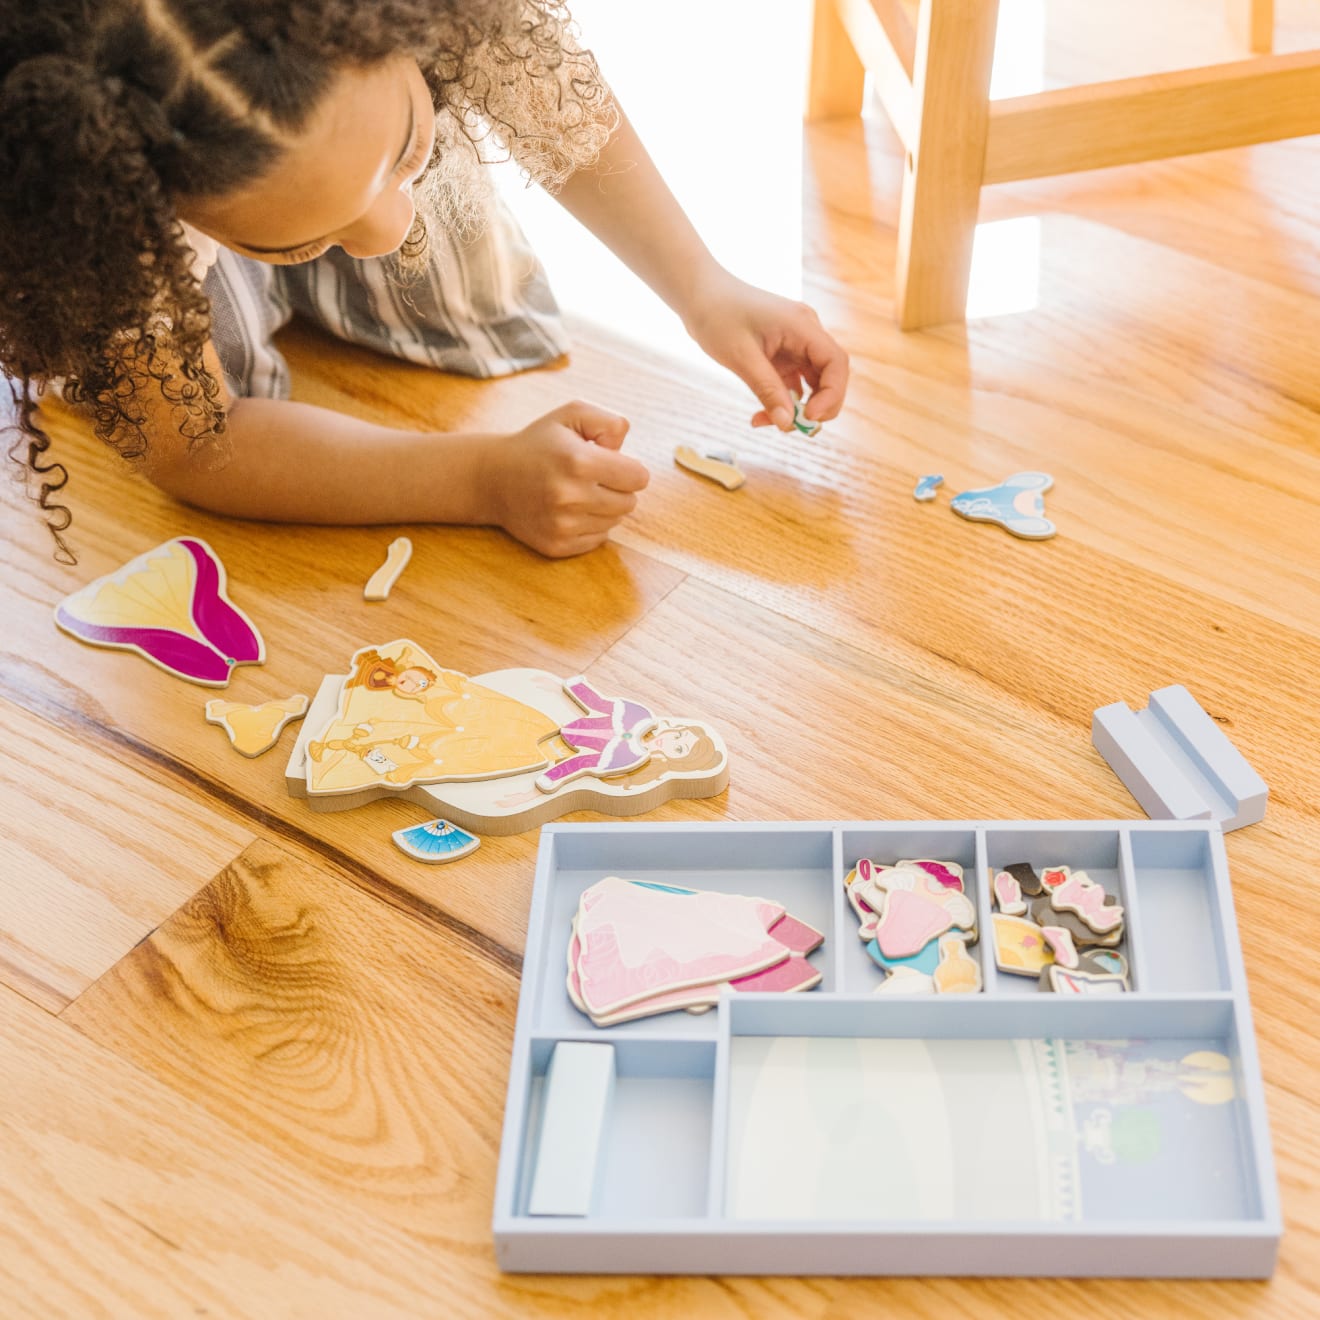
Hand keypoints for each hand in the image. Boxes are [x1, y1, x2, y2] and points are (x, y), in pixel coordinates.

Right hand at [485, 401, 648, 556]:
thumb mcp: (572, 415)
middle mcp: (571, 497)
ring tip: (578, 493)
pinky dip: (590, 526)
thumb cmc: (539, 444)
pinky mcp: (556, 545)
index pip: (638, 478)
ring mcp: (562, 525)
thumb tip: (625, 448)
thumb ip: (609, 422)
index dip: (629, 469)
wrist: (493, 478)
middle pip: (629, 503)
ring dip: (604, 508)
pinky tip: (569, 511)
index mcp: (579, 462)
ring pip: (615, 522)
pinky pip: (598, 540)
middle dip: (618, 489)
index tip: (612, 464)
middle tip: (593, 479)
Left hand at [682, 269, 848, 431]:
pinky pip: (793, 383)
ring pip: (812, 384)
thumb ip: (767, 390)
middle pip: (830, 376)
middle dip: (816, 407)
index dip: (832, 394)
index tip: (810, 417)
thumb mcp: (741, 357)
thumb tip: (788, 424)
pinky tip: (761, 414)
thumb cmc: (717, 316)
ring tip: (765, 422)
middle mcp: (806, 333)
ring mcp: (796, 343)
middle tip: (789, 427)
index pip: (836, 363)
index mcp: (802, 326)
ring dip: (795, 408)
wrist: (699, 294)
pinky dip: (782, 401)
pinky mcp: (783, 353)